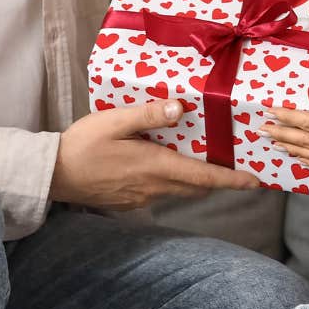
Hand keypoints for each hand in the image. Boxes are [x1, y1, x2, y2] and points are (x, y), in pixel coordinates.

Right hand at [49, 101, 261, 210]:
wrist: (52, 175)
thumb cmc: (82, 145)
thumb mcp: (114, 121)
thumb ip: (147, 115)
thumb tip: (179, 108)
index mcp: (154, 166)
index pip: (202, 178)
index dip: (231, 180)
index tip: (255, 182)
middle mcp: (153, 187)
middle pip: (195, 186)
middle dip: (218, 179)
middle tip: (237, 165)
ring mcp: (141, 197)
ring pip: (178, 189)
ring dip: (193, 178)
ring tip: (203, 159)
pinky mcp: (129, 200)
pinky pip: (159, 191)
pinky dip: (171, 179)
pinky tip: (163, 163)